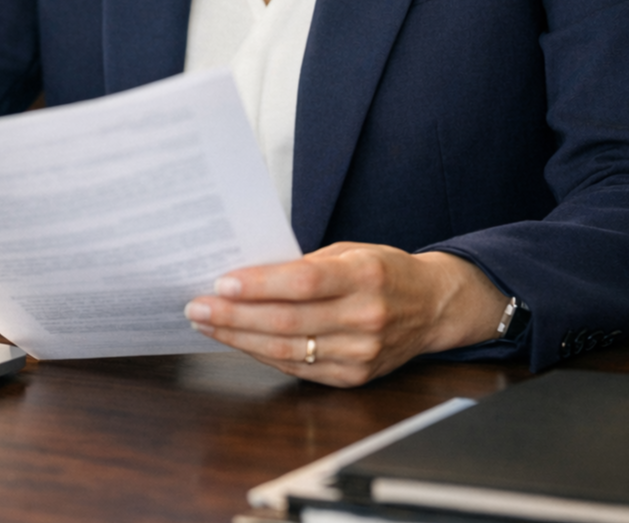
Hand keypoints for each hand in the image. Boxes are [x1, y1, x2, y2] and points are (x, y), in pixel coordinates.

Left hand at [184, 242, 506, 386]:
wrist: (432, 307)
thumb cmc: (383, 271)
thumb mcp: (350, 251)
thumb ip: (305, 264)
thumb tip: (248, 275)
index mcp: (365, 277)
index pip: (303, 283)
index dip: (260, 285)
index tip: (222, 283)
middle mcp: (365, 318)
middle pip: (287, 321)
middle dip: (234, 316)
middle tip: (197, 307)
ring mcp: (360, 353)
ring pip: (287, 350)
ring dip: (239, 339)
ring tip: (207, 324)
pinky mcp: (353, 377)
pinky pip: (297, 369)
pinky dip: (262, 355)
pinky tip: (238, 342)